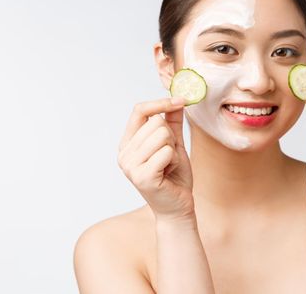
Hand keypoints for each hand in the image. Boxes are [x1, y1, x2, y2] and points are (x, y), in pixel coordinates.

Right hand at [117, 97, 194, 220]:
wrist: (177, 207)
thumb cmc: (174, 176)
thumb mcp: (174, 144)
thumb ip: (173, 122)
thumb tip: (178, 99)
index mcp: (127, 143)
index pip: (139, 110)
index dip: (160, 102)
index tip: (181, 100)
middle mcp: (124, 154)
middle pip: (156, 122)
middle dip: (171, 137)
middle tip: (170, 156)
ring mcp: (130, 166)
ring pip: (162, 135)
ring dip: (174, 150)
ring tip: (169, 165)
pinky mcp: (142, 176)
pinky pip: (167, 151)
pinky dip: (175, 160)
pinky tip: (170, 173)